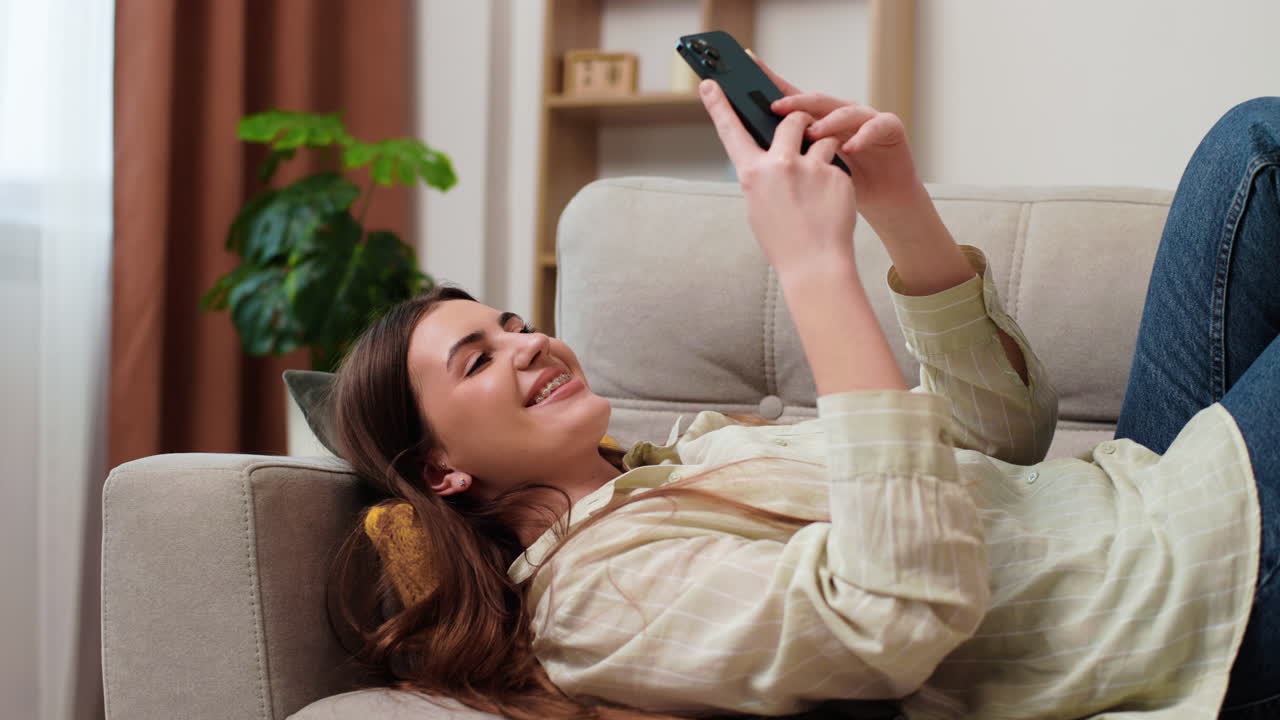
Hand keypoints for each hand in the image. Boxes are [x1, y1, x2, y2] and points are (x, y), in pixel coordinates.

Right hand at [698, 79, 856, 275]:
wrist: (815, 264)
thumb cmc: (784, 240)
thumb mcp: (759, 206)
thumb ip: (762, 176)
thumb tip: (769, 155)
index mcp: (752, 174)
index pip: (731, 131)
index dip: (719, 106)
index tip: (710, 84)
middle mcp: (778, 165)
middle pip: (792, 120)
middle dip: (801, 121)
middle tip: (805, 132)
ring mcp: (809, 168)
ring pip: (821, 137)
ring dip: (823, 150)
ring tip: (820, 183)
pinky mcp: (835, 174)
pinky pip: (838, 161)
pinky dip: (837, 176)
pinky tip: (832, 202)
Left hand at [757, 58, 918, 220]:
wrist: (885, 199)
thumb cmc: (847, 183)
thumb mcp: (814, 170)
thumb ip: (794, 155)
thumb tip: (754, 152)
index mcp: (820, 120)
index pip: (792, 97)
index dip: (771, 81)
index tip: (748, 64)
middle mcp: (841, 113)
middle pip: (816, 101)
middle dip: (795, 102)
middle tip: (775, 107)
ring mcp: (866, 117)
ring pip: (844, 111)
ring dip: (827, 121)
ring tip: (811, 132)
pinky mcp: (889, 127)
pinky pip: (875, 126)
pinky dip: (862, 136)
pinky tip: (848, 147)